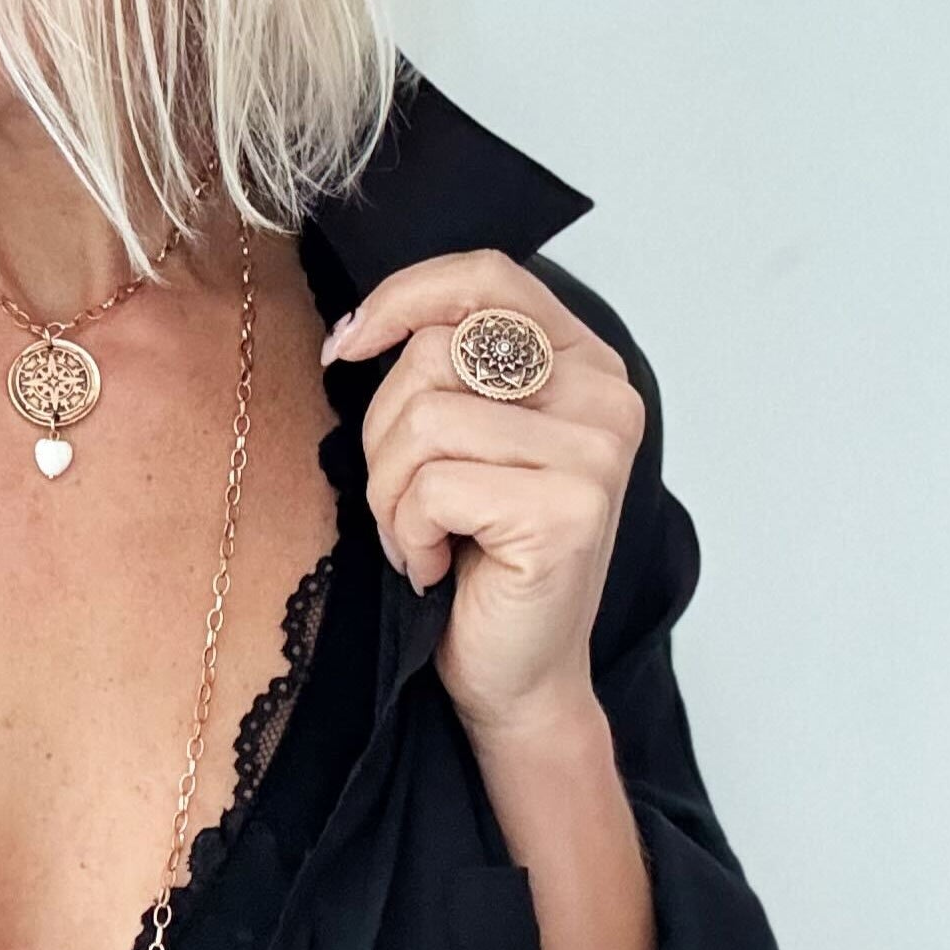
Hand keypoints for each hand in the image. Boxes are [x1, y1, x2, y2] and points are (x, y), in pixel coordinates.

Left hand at [323, 249, 645, 742]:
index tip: (346, 347)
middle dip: (383, 433)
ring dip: (391, 492)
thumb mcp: (458, 440)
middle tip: (405, 501)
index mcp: (581, 360)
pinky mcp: (569, 508)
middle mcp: (603, 395)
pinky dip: (408, 534)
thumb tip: (352, 331)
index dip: (402, 297)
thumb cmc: (473, 555)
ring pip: (424, 419)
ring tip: (419, 536)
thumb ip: (440, 370)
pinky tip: (435, 567)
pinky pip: (433, 486)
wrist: (512, 673)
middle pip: (433, 353)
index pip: (485, 276)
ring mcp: (595, 451)